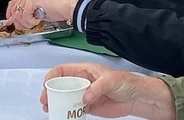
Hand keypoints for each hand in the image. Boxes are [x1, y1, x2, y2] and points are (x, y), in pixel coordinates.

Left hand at [5, 0, 77, 30]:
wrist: (68, 6)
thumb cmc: (58, 9)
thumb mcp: (38, 13)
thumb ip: (27, 15)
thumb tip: (16, 21)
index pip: (13, 4)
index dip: (10, 15)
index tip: (9, 22)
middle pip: (14, 11)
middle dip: (20, 22)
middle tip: (29, 25)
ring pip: (18, 15)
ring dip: (27, 23)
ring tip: (36, 21)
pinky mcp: (31, 0)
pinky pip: (25, 16)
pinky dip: (31, 21)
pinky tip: (39, 19)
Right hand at [40, 63, 176, 119]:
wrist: (137, 98)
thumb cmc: (126, 82)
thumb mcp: (111, 80)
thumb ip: (97, 87)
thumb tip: (84, 97)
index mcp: (84, 70)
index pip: (63, 69)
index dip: (52, 75)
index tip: (47, 84)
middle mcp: (82, 81)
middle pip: (61, 85)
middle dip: (51, 91)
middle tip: (46, 100)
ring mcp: (84, 94)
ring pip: (65, 97)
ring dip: (56, 102)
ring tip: (50, 109)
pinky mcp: (89, 106)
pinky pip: (74, 109)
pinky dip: (67, 112)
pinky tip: (63, 114)